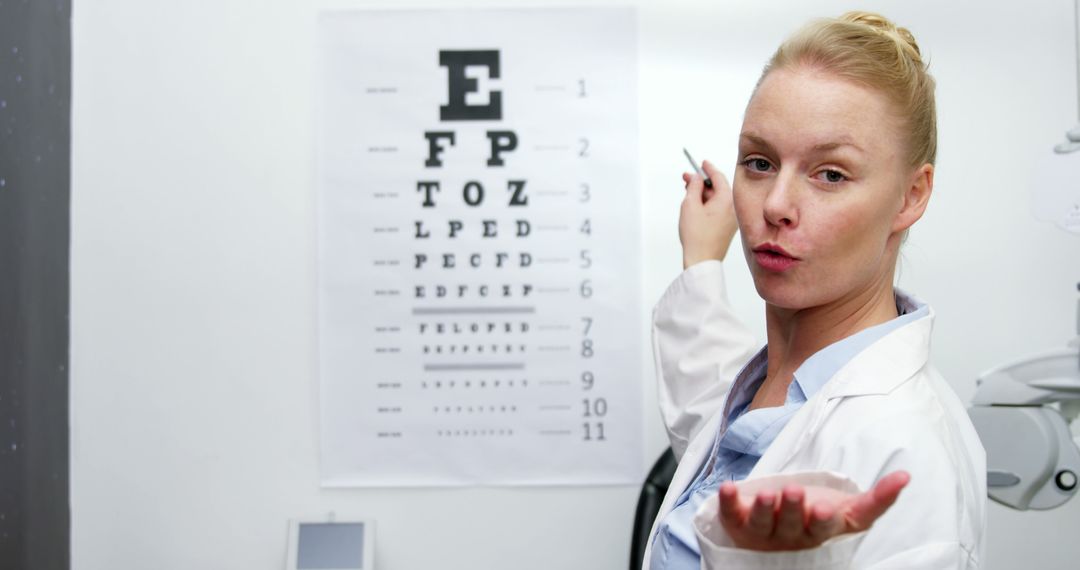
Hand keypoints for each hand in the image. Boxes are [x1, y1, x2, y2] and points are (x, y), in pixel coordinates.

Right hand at [679, 160, 737, 268]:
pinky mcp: (727, 227)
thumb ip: (694, 186)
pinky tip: (695, 204)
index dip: (708, 168)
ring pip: (717, 199)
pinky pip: (718, 208)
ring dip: (703, 193)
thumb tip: (697, 178)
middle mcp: (732, 208)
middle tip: (687, 177)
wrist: (702, 260)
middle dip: (702, 181)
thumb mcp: (690, 205)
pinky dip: (707, 203)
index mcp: (726, 200)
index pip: (718, 177)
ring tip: (687, 191)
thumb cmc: (696, 235)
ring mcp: (731, 218)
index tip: (702, 162)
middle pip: (718, 187)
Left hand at [717, 471, 910, 550]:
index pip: (822, 529)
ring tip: (765, 493)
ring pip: (761, 523)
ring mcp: (762, 531)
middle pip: (790, 525)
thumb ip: (877, 499)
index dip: (822, 519)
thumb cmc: (816, 517)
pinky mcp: (738, 522)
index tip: (825, 507)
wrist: (776, 530)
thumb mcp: (848, 511)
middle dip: (792, 509)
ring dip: (762, 508)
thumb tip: (906, 476)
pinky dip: (727, 502)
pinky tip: (726, 488)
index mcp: (818, 532)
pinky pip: (730, 514)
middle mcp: (789, 535)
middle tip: (794, 492)